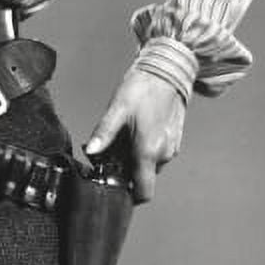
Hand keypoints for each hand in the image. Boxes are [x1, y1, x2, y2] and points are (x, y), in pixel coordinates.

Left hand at [84, 68, 185, 204]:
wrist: (170, 68)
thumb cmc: (143, 87)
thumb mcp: (117, 109)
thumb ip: (104, 133)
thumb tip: (90, 152)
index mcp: (148, 151)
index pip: (143, 193)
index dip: (129, 196)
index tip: (113, 185)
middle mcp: (163, 154)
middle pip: (142, 178)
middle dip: (125, 170)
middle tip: (110, 152)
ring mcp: (171, 147)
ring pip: (149, 165)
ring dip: (135, 158)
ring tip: (122, 137)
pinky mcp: (175, 139)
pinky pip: (157, 153)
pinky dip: (145, 149)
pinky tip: (135, 131)